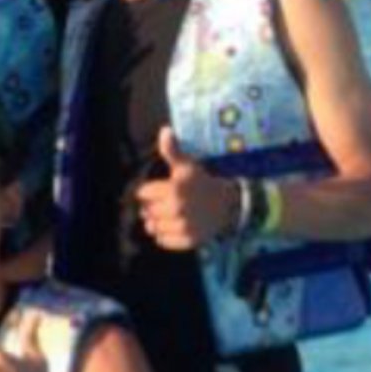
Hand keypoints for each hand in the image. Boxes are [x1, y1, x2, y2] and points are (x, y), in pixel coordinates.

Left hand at [135, 125, 235, 248]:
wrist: (227, 205)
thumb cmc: (202, 182)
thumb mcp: (188, 165)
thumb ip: (172, 150)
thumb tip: (165, 130)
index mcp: (174, 188)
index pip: (143, 193)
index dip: (148, 191)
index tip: (159, 190)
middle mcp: (177, 208)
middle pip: (147, 211)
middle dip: (152, 207)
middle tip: (165, 203)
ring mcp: (183, 226)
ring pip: (153, 227)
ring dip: (157, 223)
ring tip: (169, 215)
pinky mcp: (188, 240)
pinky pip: (164, 241)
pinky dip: (165, 236)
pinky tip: (174, 226)